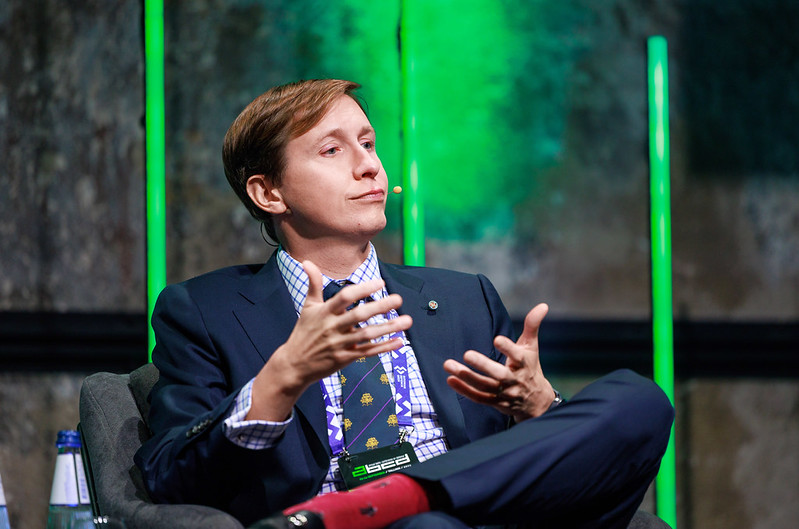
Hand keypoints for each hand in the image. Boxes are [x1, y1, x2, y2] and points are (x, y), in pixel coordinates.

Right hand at [248, 260, 412, 420]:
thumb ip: (313, 284)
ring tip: (407, 321)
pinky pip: (367, 352)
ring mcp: (339, 344)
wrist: (294, 365)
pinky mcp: (345, 358)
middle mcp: (332, 327)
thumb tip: (307, 261)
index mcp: (324, 312)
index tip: (380, 283)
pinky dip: (384, 347)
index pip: (345, 297)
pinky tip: (399, 342)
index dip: (363, 289)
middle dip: (380, 307)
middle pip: (359, 315)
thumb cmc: (303, 333)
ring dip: (388, 328)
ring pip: (367, 335)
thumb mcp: (307, 307)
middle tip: (398, 299)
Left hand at [443, 303, 554, 421]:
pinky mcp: (495, 402)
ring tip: (448, 364)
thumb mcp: (532, 347)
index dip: (508, 348)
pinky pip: (478, 398)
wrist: (536, 402)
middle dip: (483, 365)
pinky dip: (464, 390)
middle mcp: (515, 380)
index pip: (518, 356)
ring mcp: (504, 393)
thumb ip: (532, 326)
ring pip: (484, 386)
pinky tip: (450, 379)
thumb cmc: (530, 367)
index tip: (497, 339)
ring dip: (466, 377)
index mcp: (524, 364)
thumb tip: (543, 305)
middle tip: (467, 354)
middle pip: (499, 375)